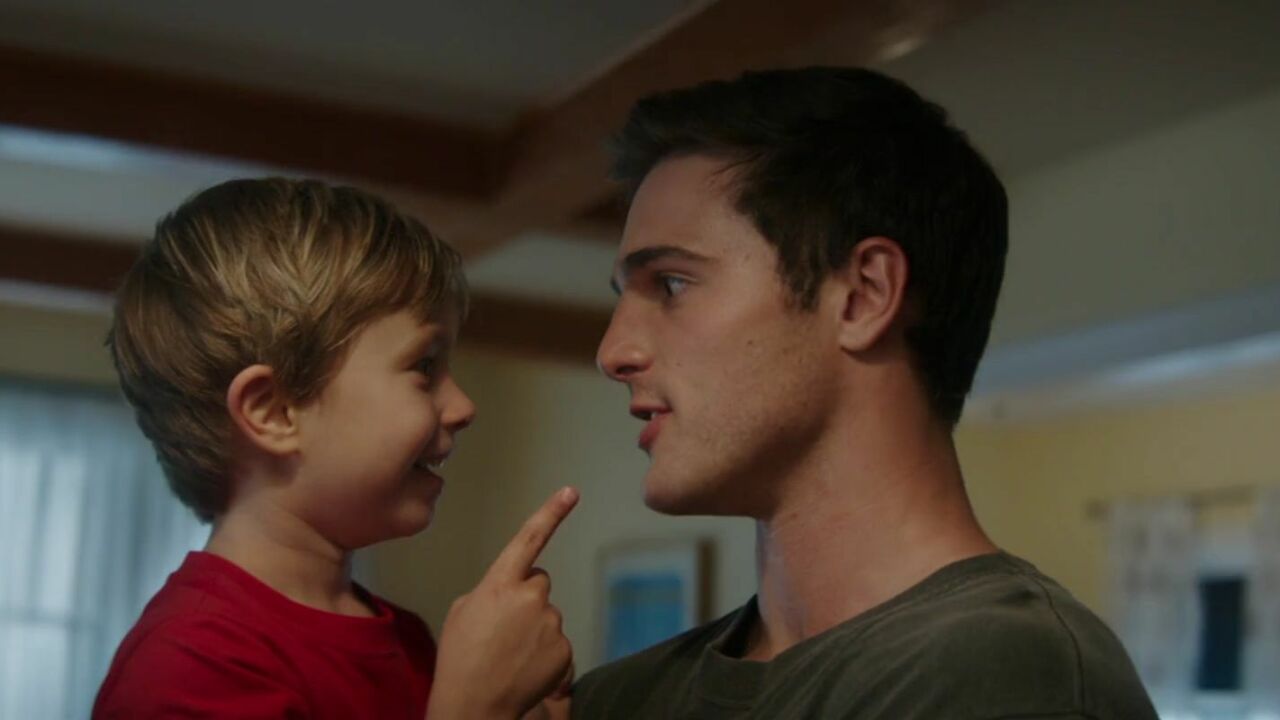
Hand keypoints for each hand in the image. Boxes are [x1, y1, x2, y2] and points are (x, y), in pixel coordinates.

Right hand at [426, 487, 578, 718]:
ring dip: (533, 629)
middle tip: (502, 630)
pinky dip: (544, 653)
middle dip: (526, 598)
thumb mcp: (463, 612)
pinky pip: (557, 642)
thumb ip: (491, 590)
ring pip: (547, 615)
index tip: (571, 491)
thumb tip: (509, 592)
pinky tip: (523, 667)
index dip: (551, 512)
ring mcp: (550, 623)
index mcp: (499, 583)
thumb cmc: (460, 660)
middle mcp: (530, 597)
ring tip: (507, 654)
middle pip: (538, 582)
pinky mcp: (564, 648)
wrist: (474, 706)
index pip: (529, 539)